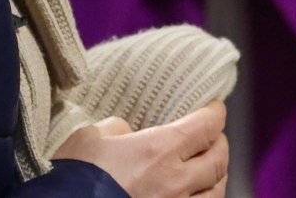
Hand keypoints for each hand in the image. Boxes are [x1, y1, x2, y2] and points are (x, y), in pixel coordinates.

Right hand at [51, 102, 228, 197]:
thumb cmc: (76, 176)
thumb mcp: (90, 137)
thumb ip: (117, 128)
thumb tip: (128, 133)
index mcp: (159, 150)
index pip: (206, 125)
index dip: (214, 112)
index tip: (213, 106)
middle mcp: (175, 181)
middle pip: (219, 158)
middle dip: (219, 141)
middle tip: (212, 134)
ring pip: (217, 190)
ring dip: (217, 174)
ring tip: (210, 166)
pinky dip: (206, 197)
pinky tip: (198, 194)